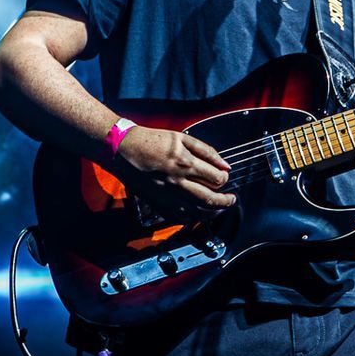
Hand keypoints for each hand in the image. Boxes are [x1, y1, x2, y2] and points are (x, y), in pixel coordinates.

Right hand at [113, 126, 236, 214]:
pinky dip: (192, 218)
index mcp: (186, 163)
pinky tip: (198, 213)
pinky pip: (180, 218)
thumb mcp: (181, 138)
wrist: (122, 149)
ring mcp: (168, 196)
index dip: (224, 179)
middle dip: (226, 202)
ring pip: (198, 213)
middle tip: (231, 200)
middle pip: (211, 200)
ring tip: (219, 208)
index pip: (216, 179)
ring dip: (213, 212)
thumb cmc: (151, 141)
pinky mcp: (158, 204)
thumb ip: (206, 151)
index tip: (224, 177)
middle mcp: (178, 183)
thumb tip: (225, 165)